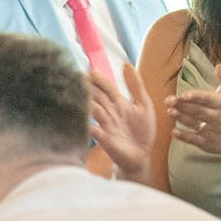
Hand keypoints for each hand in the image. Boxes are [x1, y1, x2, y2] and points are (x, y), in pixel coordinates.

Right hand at [87, 62, 155, 181]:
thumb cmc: (143, 131)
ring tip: (77, 94)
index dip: (100, 80)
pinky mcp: (104, 139)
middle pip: (97, 97)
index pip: (108, 88)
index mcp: (119, 103)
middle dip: (87, 87)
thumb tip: (126, 64)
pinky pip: (93, 130)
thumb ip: (136, 85)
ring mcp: (106, 125)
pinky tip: (81, 120)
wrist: (142, 155)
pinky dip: (87, 126)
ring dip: (85, 102)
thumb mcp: (144, 105)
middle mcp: (110, 112)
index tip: (91, 72)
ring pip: (93, 110)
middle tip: (76, 78)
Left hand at [167, 63, 220, 157]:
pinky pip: (194, 140)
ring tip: (170, 111)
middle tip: (168, 100)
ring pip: (194, 123)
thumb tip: (219, 66)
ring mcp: (212, 131)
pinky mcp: (207, 143)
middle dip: (182, 105)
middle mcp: (217, 118)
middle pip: (197, 110)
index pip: (208, 99)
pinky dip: (184, 136)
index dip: (196, 97)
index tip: (184, 94)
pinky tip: (174, 131)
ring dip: (181, 118)